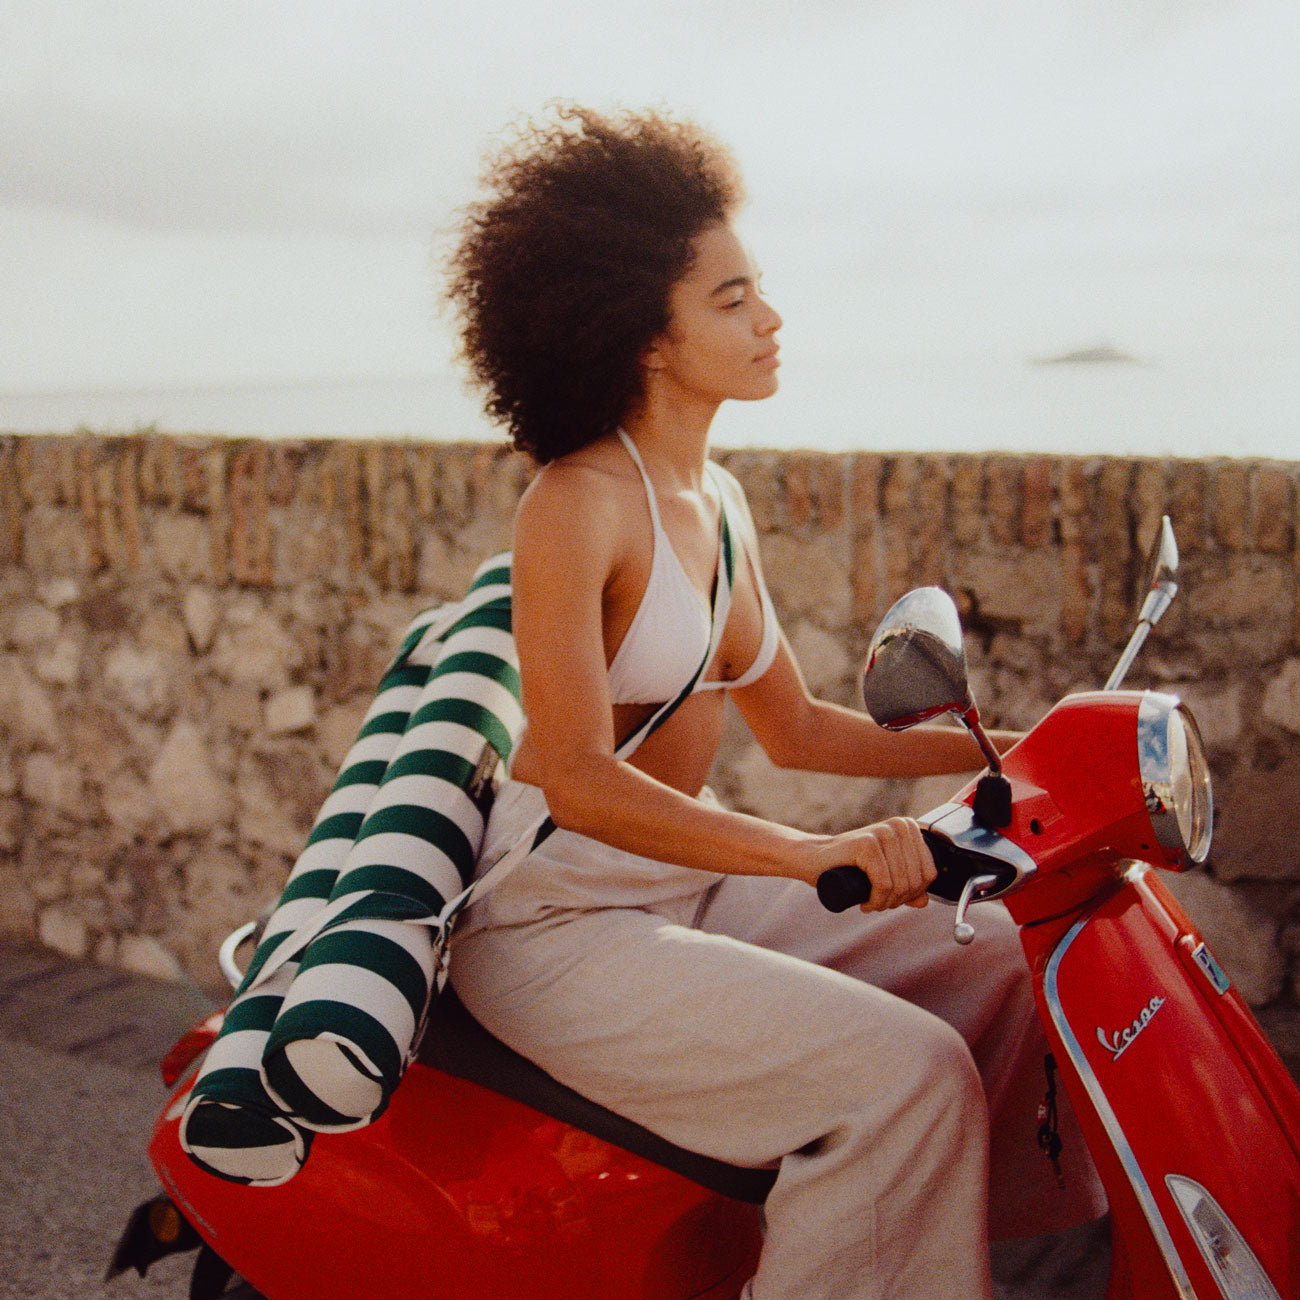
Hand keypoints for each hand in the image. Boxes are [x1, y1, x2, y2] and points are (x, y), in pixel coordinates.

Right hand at [810, 817, 935, 912]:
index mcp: (908, 828)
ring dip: (885, 903)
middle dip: (897, 901)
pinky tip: (865, 902)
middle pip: (915, 881)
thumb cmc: (850, 867)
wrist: (815, 859)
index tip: (891, 898)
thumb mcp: (885, 876)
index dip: (913, 894)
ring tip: (870, 902)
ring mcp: (882, 832)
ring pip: (900, 885)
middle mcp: (898, 826)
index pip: (929, 873)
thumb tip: (924, 901)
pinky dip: (875, 900)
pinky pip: (883, 884)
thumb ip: (907, 886)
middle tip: (877, 902)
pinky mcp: (866, 844)